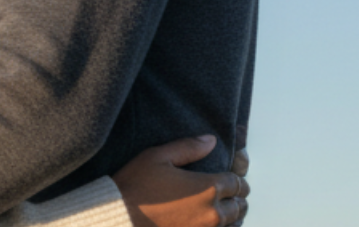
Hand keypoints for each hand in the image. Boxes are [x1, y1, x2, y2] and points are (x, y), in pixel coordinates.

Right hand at [113, 135, 248, 226]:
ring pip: (233, 223)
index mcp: (208, 187)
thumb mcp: (157, 157)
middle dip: (236, 198)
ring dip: (231, 215)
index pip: (238, 183)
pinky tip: (210, 222)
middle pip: (240, 205)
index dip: (236, 179)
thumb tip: (212, 141)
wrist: (118, 216)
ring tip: (223, 210)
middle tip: (229, 194)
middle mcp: (213, 212)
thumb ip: (188, 147)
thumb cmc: (135, 184)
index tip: (229, 178)